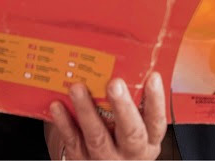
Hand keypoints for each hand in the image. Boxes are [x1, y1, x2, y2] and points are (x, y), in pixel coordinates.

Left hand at [48, 73, 165, 159]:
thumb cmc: (119, 139)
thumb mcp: (136, 126)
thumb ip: (134, 103)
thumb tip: (127, 63)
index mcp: (148, 141)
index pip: (156, 121)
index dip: (156, 101)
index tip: (153, 77)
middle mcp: (130, 153)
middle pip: (131, 133)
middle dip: (123, 107)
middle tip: (115, 84)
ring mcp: (106, 159)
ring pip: (98, 137)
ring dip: (87, 111)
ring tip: (77, 88)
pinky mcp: (81, 160)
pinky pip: (73, 141)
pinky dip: (64, 123)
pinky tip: (58, 106)